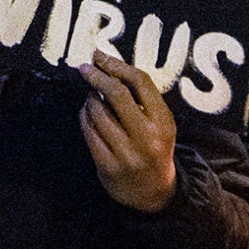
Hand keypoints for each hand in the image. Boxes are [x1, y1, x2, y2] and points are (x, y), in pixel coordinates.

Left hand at [81, 52, 177, 213]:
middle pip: (117, 94)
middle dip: (97, 76)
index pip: (141, 82)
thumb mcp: (159, 123)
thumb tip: (107, 64)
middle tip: (84, 68)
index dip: (117, 65)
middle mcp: (147, 137)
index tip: (100, 56)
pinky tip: (86, 113)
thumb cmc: (153, 147)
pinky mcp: (108, 167)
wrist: (154, 192)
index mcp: (163, 122)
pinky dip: (84, 117)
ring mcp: (126, 154)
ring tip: (91, 98)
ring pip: (98, 113)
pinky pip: (88, 132)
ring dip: (89, 99)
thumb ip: (141, 99)